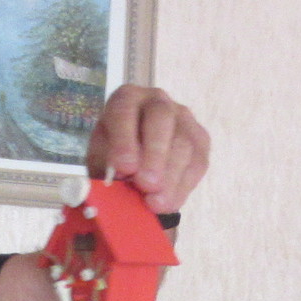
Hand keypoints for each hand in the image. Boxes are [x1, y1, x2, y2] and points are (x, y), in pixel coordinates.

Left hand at [83, 86, 208, 215]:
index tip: (124, 168)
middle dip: (154, 154)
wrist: (134, 164)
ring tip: (156, 203)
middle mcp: (157, 101)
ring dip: (170, 176)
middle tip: (146, 185)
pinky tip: (169, 202)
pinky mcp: (200, 140)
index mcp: (126, 98)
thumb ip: (107, 165)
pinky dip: (183, 185)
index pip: (125, 111)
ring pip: (183, 143)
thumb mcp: (100, 159)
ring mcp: (183, 118)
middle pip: (161, 119)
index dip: (125, 140)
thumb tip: (120, 179)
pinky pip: (198, 161)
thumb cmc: (113, 156)